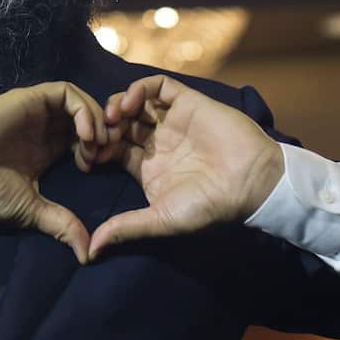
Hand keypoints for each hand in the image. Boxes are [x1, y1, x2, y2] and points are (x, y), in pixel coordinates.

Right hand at [0, 82, 106, 262]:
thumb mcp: (31, 210)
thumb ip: (61, 224)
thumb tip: (86, 255)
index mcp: (49, 148)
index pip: (87, 138)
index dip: (101, 148)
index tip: (100, 167)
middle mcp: (47, 127)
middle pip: (90, 116)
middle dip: (106, 131)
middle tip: (107, 153)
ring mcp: (39, 111)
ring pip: (82, 101)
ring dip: (97, 119)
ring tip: (96, 145)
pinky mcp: (31, 98)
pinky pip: (66, 92)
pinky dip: (83, 109)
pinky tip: (84, 134)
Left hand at [87, 75, 282, 259]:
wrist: (250, 182)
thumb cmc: (209, 205)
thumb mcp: (161, 219)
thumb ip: (126, 228)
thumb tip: (90, 252)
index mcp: (147, 168)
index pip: (111, 149)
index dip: (96, 149)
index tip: (88, 156)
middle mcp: (157, 142)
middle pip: (118, 123)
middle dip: (102, 125)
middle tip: (98, 134)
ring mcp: (171, 121)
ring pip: (133, 102)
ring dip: (117, 104)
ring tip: (113, 117)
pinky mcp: (186, 102)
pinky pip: (158, 86)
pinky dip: (139, 89)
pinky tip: (132, 103)